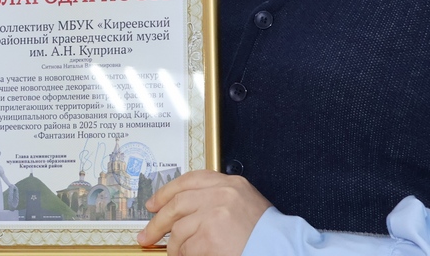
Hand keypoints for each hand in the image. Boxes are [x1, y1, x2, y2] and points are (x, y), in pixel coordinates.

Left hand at [136, 169, 270, 255]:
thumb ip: (216, 199)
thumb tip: (180, 209)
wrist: (283, 249)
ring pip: (179, 229)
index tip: (153, 204)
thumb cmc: (264, 234)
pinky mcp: (212, 237)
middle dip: (158, 222)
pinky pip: (187, 248)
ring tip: (176, 253)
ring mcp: (216, 215)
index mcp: (230, 184)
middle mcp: (222, 194)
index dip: (166, 192)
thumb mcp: (244, 204)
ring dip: (174, 246)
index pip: (190, 180)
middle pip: (177, 203)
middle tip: (147, 235)